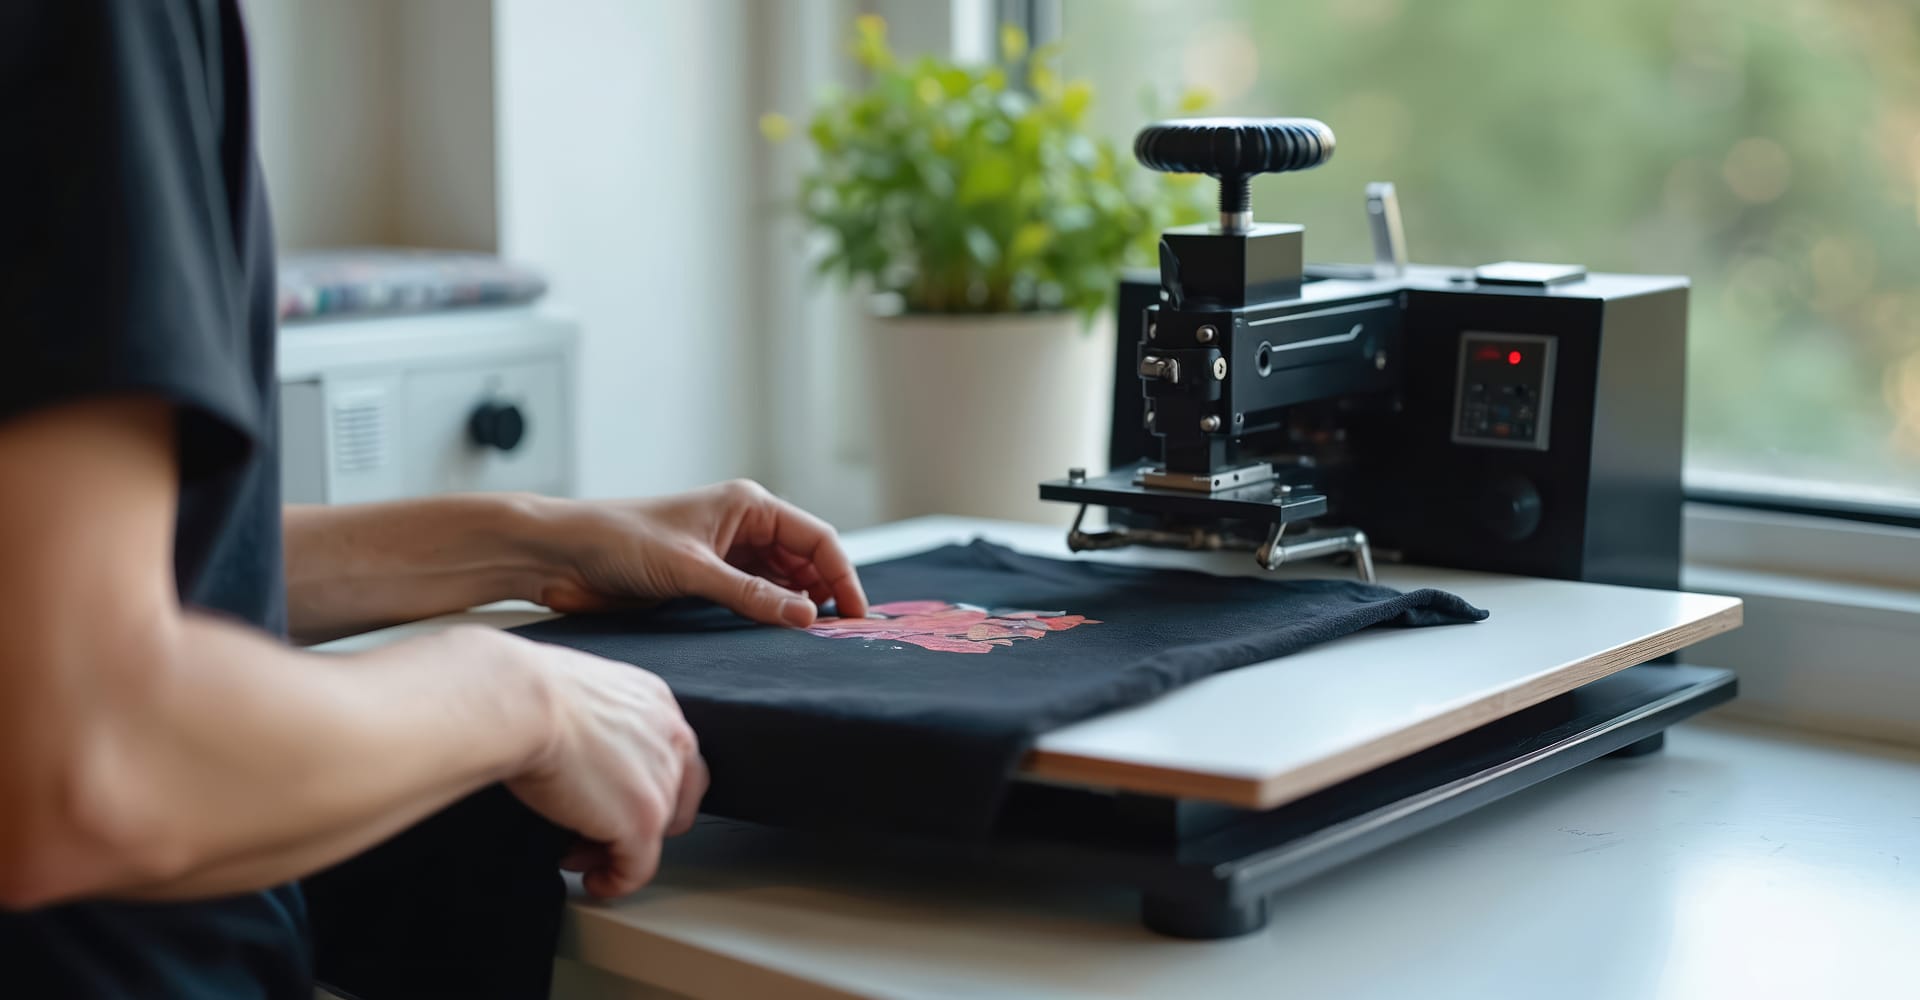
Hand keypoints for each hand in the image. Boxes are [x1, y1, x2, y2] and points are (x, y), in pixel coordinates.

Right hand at [498, 631, 707, 898]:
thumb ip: (596, 722)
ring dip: (615, 849)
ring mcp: (661, 782)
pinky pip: (638, 869)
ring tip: (578, 854)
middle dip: (633, 820)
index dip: (641, 784)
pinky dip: (615, 882)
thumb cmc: (527, 692)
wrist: (523, 701)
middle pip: (674, 796)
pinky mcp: (643, 820)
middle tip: (595, 832)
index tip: (607, 798)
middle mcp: (670, 737)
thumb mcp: (577, 694)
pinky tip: (592, 881)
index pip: (673, 754)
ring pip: (653, 833)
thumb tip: (573, 746)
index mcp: (654, 701)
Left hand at [529, 479, 868, 626]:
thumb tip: (805, 616)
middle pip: (806, 562)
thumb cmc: (618, 540)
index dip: (842, 576)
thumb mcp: (690, 569)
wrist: (562, 554)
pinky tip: (776, 637)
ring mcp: (726, 555)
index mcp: (747, 505)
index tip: (856, 615)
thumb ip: (749, 594)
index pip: (817, 539)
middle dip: (825, 594)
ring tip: (812, 641)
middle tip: (840, 636)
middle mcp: (743, 526)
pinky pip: (754, 598)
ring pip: (783, 582)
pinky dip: (770, 616)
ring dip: (798, 607)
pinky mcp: (707, 580)